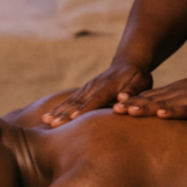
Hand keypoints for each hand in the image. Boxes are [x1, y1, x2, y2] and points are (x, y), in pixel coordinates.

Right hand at [37, 63, 151, 126]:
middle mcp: (94, 87)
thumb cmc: (137, 76)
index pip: (95, 99)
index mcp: (107, 87)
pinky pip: (69, 100)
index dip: (85, 109)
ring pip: (70, 101)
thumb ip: (131, 91)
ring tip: (45, 120)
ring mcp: (87, 88)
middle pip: (77, 102)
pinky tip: (48, 116)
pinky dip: (58, 109)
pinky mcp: (83, 91)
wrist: (128, 62)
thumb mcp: (140, 83)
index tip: (74, 118)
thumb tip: (122, 98)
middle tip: (52, 124)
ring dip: (58, 111)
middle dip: (64, 113)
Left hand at [114, 71, 186, 120]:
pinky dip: (173, 111)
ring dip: (145, 107)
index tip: (112, 106)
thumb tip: (160, 114)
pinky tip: (162, 114)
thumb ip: (174, 105)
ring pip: (163, 103)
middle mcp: (176, 93)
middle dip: (130, 104)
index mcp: (173, 92)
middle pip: (150, 99)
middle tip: (111, 110)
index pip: (148, 97)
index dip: (130, 101)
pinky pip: (185, 109)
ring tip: (128, 111)